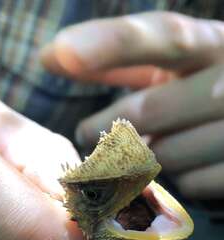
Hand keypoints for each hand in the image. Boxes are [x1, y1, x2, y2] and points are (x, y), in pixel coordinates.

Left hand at [41, 11, 223, 199]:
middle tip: (87, 133)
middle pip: (150, 111)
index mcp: (214, 45)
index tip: (60, 54)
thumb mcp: (169, 68)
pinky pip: (189, 184)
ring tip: (157, 146)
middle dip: (112, 128)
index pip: (165, 37)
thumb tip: (50, 57)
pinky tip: (187, 164)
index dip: (111, 44)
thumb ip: (118, 59)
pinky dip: (178, 178)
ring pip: (165, 155)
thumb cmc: (197, 90)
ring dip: (148, 157)